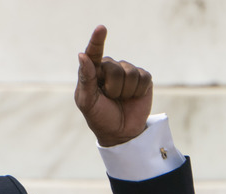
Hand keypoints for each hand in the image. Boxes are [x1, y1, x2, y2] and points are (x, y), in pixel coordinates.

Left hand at [74, 25, 152, 146]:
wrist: (121, 132)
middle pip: (115, 69)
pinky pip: (143, 78)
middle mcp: (110, 68)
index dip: (97, 40)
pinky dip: (138, 91)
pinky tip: (133, 97)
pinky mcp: (143, 78)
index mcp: (93, 71)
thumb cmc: (99, 117)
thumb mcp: (88, 102)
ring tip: (120, 99)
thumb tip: (83, 55)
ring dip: (125, 91)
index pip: (94, 52)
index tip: (101, 29)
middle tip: (110, 99)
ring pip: (130, 73)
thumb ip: (86, 79)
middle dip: (113, 88)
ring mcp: (127, 71)